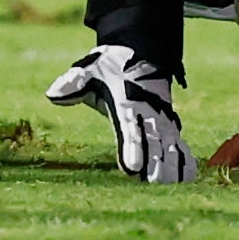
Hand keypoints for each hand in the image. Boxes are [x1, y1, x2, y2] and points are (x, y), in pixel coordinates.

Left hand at [46, 45, 196, 183]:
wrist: (140, 51)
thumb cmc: (110, 66)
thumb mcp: (89, 69)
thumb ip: (73, 83)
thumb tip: (52, 94)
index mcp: (127, 103)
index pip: (130, 130)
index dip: (132, 149)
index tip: (131, 168)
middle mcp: (149, 113)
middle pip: (153, 144)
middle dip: (154, 165)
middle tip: (152, 185)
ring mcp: (162, 120)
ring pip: (170, 147)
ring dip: (171, 167)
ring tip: (168, 189)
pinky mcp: (170, 125)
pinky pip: (181, 145)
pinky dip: (184, 160)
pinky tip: (186, 179)